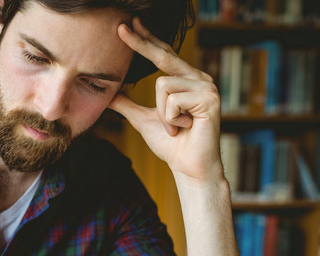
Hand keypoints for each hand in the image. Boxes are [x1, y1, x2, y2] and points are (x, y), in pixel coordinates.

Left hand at [108, 18, 222, 183]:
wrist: (189, 167)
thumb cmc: (171, 144)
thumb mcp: (143, 119)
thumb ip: (127, 104)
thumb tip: (110, 93)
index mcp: (186, 79)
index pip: (163, 54)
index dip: (146, 40)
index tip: (130, 24)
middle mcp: (199, 78)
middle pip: (163, 56)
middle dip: (141, 44)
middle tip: (120, 26)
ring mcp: (206, 86)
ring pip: (163, 85)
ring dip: (162, 113)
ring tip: (176, 126)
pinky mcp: (209, 99)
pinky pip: (173, 100)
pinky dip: (171, 119)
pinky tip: (185, 128)